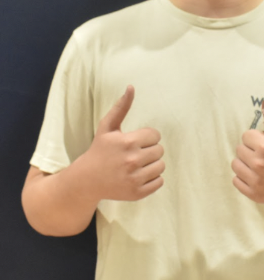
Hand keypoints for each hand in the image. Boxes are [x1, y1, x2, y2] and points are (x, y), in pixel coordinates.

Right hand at [81, 86, 164, 200]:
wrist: (86, 180)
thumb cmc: (100, 151)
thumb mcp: (107, 128)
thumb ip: (121, 107)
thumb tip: (131, 87)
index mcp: (127, 142)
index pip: (156, 135)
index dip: (146, 138)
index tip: (134, 142)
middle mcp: (131, 160)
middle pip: (160, 151)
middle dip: (149, 151)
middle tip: (134, 154)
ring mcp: (135, 178)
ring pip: (161, 166)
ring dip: (152, 165)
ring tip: (136, 165)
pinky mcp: (137, 193)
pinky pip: (160, 181)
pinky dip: (152, 179)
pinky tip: (137, 176)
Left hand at [232, 91, 263, 203]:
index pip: (246, 136)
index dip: (257, 138)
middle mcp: (258, 165)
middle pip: (239, 150)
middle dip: (251, 150)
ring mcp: (255, 181)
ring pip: (235, 165)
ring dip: (245, 163)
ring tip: (260, 164)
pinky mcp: (253, 194)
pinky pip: (236, 181)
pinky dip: (244, 178)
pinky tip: (258, 176)